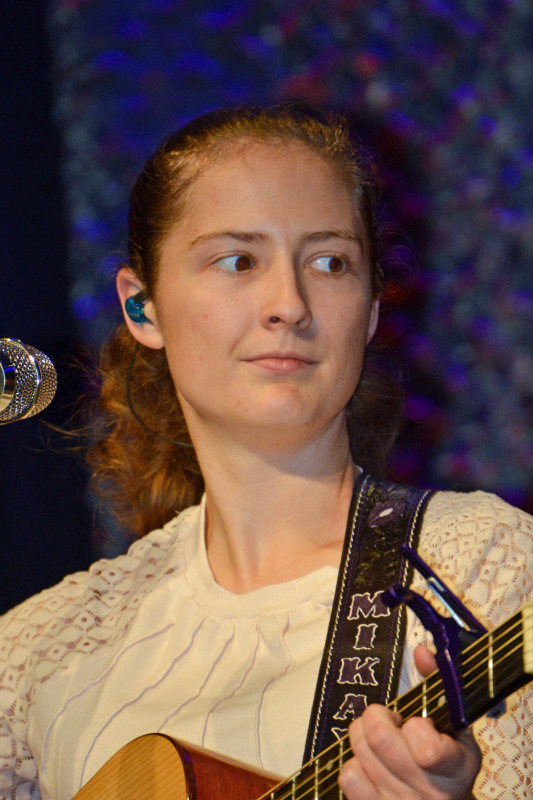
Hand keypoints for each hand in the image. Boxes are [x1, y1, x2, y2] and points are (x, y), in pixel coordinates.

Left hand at [338, 646, 481, 798]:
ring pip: (361, 752)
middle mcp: (429, 791)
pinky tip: (370, 762)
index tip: (419, 723)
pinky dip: (354, 762)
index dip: (416, 726)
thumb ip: (439, 685)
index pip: (428, 750)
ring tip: (379, 737)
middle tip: (389, 719)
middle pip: (381, 739)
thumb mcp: (457, 726)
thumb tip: (421, 651)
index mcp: (455, 767)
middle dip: (378, 717)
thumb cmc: (450, 764)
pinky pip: (349, 776)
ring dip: (363, 734)